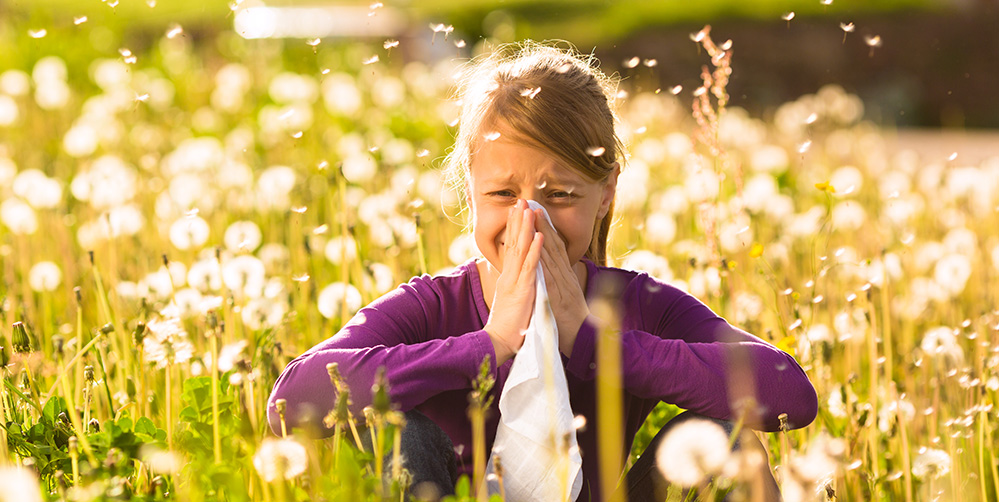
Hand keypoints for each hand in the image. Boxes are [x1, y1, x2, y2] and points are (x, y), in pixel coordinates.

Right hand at [483, 199, 544, 364]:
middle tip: (521, 200)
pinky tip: (539, 236)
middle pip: (513, 243)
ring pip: (521, 250)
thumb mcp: (510, 300)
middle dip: (517, 221)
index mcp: (508, 277)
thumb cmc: (508, 326)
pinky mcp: (523, 290)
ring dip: (526, 228)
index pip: (511, 248)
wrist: (499, 342)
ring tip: (529, 210)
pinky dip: (535, 250)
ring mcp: (515, 281)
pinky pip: (530, 267)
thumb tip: (515, 277)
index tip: (517, 211)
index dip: (514, 229)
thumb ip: (513, 286)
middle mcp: (509, 275)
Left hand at [532, 208, 589, 355]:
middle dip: (542, 223)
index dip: (545, 228)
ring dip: (542, 234)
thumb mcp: (565, 297)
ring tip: (532, 215)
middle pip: (552, 245)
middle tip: (531, 203)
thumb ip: (559, 282)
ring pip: (551, 255)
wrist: (583, 340)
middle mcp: (564, 276)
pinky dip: (544, 260)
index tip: (535, 211)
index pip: (554, 247)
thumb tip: (552, 272)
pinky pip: (549, 275)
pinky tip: (537, 247)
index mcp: (564, 276)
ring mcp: (562, 284)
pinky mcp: (558, 297)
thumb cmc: (571, 321)